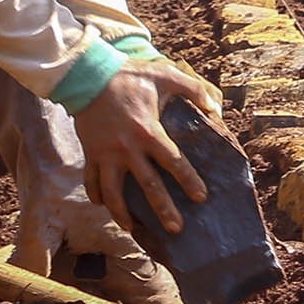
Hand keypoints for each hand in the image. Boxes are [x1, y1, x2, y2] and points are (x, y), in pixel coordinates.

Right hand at [74, 58, 219, 239]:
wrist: (87, 74)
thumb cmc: (129, 74)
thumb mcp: (165, 74)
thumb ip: (194, 90)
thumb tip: (216, 109)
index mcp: (148, 131)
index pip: (173, 162)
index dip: (188, 180)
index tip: (200, 197)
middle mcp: (127, 148)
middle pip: (147, 186)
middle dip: (163, 209)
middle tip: (176, 229)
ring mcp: (105, 154)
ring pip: (112, 192)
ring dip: (122, 213)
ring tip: (132, 229)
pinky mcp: (90, 153)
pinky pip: (91, 181)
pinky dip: (96, 195)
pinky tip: (103, 206)